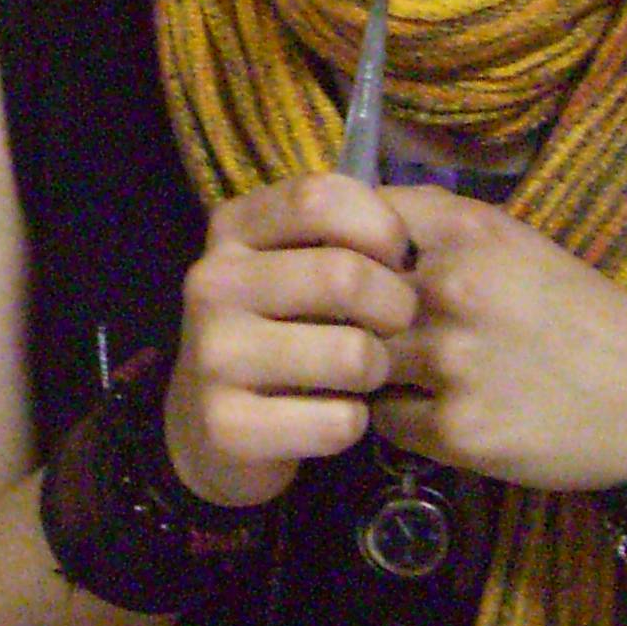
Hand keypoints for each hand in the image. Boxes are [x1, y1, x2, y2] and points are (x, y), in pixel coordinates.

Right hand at [164, 172, 417, 506]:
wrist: (209, 427)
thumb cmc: (279, 330)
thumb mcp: (295, 265)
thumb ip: (343, 234)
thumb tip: (417, 234)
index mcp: (231, 230)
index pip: (319, 198)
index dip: (379, 226)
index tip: (395, 258)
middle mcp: (212, 283)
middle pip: (344, 275)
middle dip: (395, 306)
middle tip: (392, 326)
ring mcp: (213, 356)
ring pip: (352, 354)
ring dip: (377, 371)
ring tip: (360, 375)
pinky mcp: (227, 427)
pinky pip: (339, 421)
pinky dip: (353, 423)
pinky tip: (328, 416)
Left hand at [365, 186, 626, 493]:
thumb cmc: (581, 315)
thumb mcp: (517, 243)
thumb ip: (438, 226)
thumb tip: (353, 222)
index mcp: (467, 231)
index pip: (357, 217)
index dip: (345, 244)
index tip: (353, 265)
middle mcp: (452, 287)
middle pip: (348, 297)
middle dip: (354, 316)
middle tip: (380, 333)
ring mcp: (451, 361)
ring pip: (360, 361)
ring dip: (376, 371)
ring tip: (415, 375)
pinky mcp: (455, 429)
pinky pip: (387, 419)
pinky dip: (403, 418)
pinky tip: (441, 411)